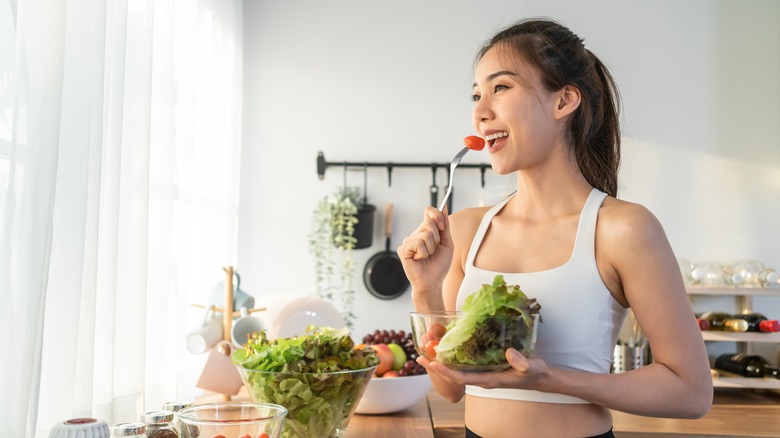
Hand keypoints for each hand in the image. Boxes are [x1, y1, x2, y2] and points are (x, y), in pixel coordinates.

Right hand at [396, 206, 453, 291]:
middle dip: (437, 238)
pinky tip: (419, 259)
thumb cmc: (439, 265)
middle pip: (429, 223)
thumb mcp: (447, 243)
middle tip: (434, 250)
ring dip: (431, 249)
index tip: (442, 227)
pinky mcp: (403, 249)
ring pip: (425, 235)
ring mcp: (408, 241)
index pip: (428, 211)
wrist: (433, 282)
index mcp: (425, 230)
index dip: (437, 215)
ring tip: (427, 257)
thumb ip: (445, 226)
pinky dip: (423, 253)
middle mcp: (415, 234)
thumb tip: (444, 207)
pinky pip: (418, 244)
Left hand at [418, 348, 550, 390]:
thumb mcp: (531, 366)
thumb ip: (521, 362)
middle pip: (454, 374)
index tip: (433, 364)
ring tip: (427, 351)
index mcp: (489, 380)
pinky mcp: (484, 367)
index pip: (462, 378)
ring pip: (458, 369)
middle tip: (420, 355)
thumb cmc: (534, 372)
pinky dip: (454, 357)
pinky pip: (465, 364)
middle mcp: (482, 378)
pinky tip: (447, 347)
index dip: (446, 372)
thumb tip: (509, 352)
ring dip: (442, 362)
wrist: (539, 377)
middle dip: (437, 366)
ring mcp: (482, 373)